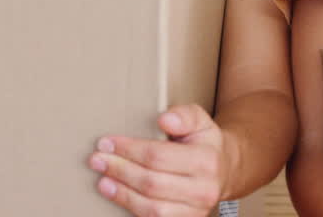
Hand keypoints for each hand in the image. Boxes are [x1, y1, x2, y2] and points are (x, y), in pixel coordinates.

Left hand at [88, 104, 228, 215]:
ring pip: (152, 208)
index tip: (107, 142)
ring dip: (122, 193)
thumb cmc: (204, 143)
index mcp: (206, 160)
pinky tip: (117, 194)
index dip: (128, 149)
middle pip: (151, 183)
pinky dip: (131, 208)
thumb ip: (184, 115)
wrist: (225, 170)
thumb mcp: (200, 120)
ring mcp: (196, 212)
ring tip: (102, 180)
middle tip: (97, 159)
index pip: (158, 156)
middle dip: (119, 170)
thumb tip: (165, 119)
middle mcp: (204, 190)